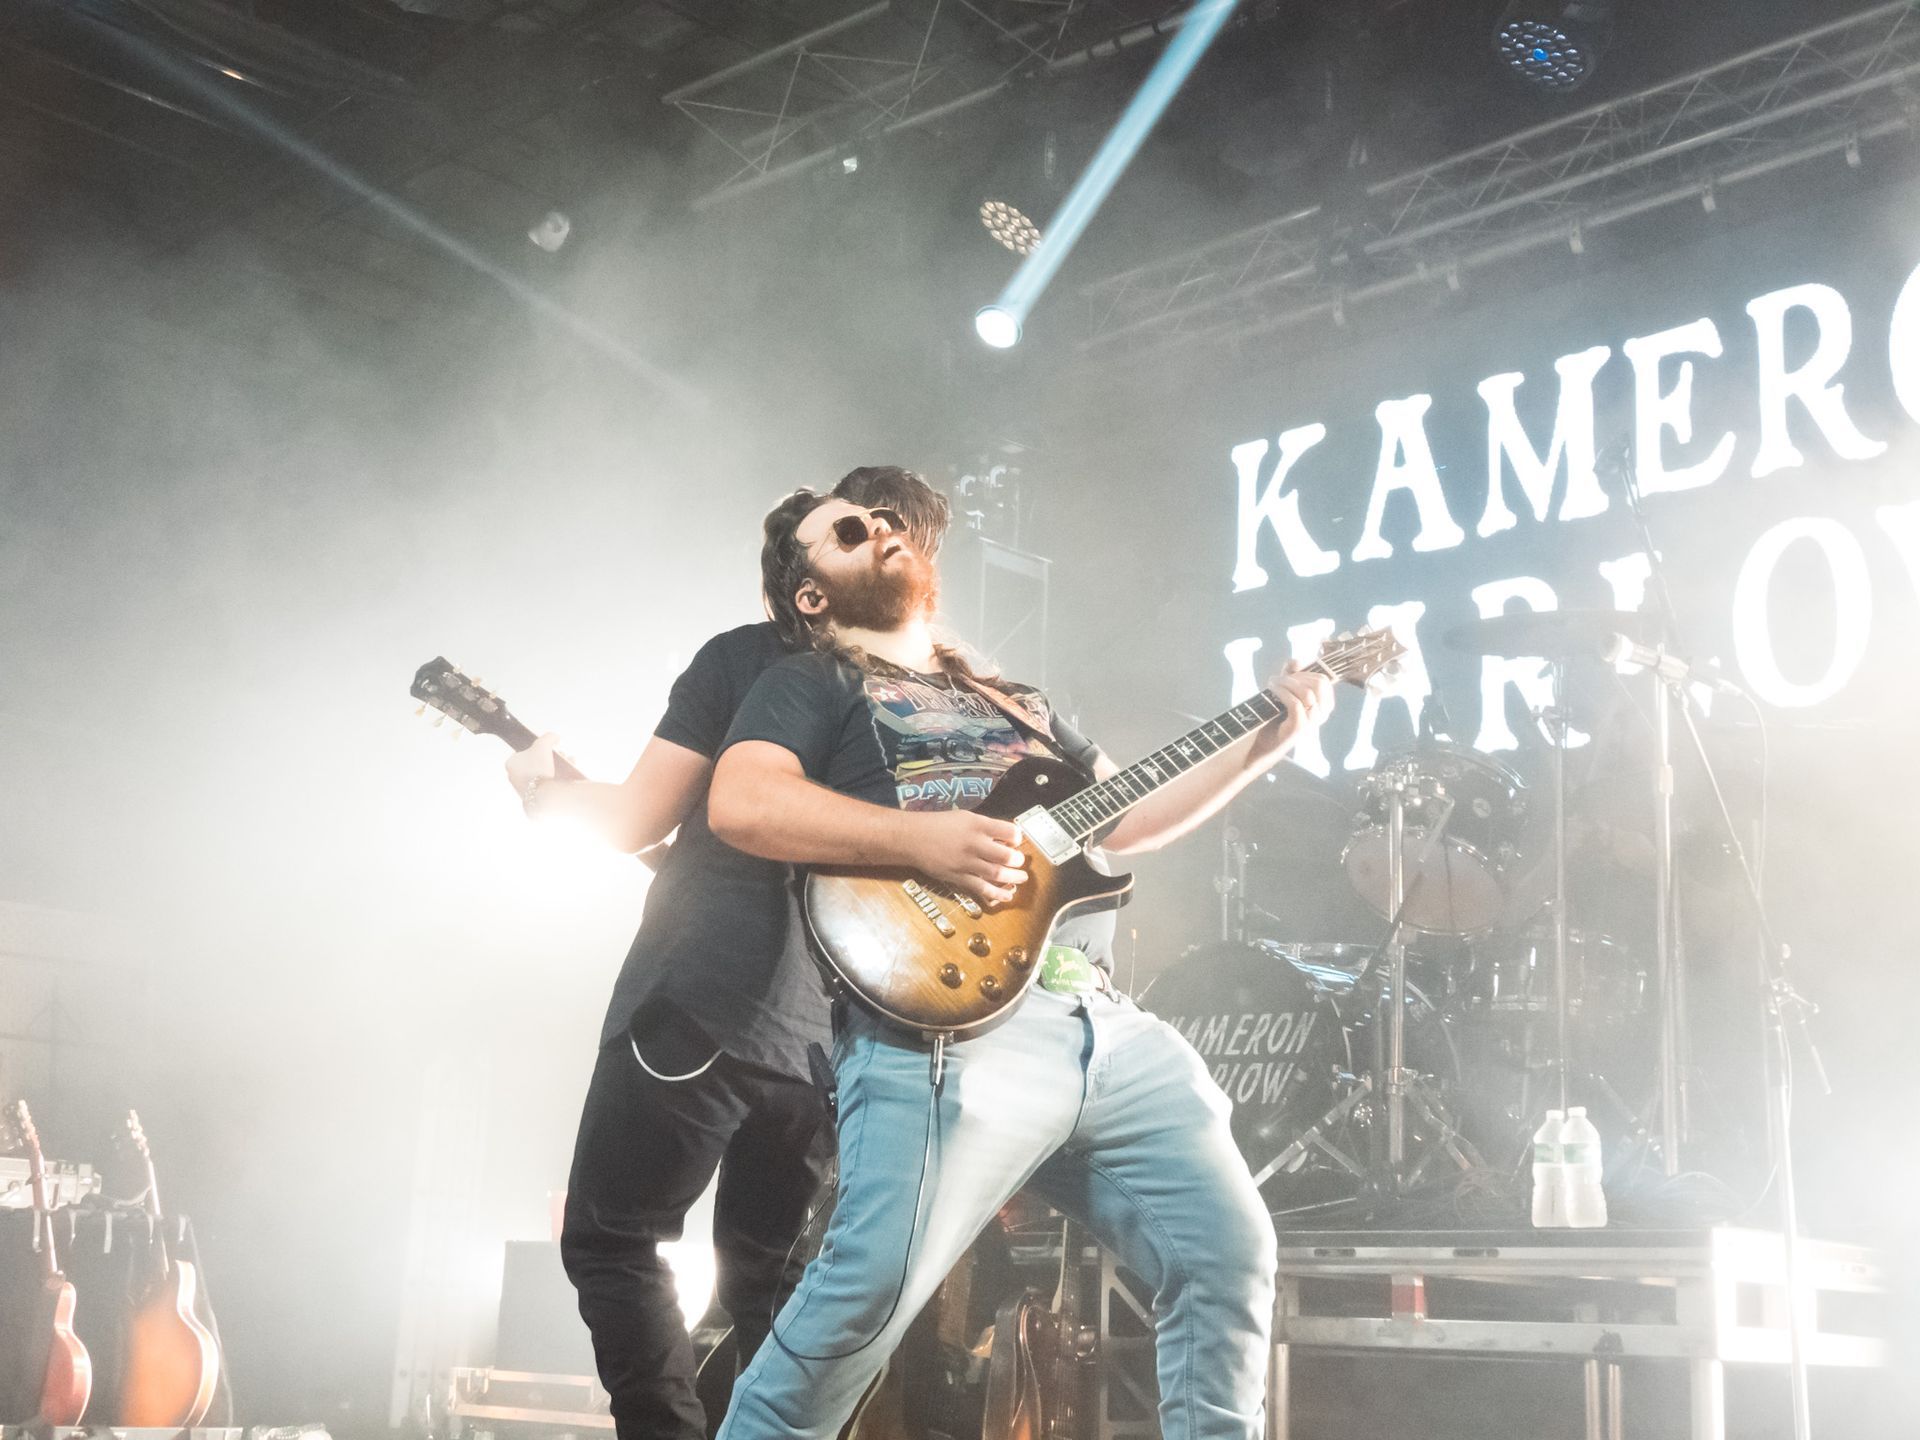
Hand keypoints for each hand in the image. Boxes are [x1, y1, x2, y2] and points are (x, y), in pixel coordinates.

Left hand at [505, 732, 561, 800]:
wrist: (545, 793)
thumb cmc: (539, 768)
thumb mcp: (543, 744)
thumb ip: (549, 737)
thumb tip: (555, 737)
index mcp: (511, 764)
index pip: (523, 752)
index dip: (537, 748)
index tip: (548, 749)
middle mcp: (514, 777)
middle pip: (535, 762)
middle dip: (550, 758)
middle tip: (559, 755)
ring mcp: (524, 788)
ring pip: (542, 773)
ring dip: (556, 767)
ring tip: (567, 762)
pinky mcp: (535, 797)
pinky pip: (546, 784)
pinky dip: (556, 778)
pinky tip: (567, 774)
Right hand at [903, 809, 1027, 907]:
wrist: (912, 838)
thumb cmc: (939, 825)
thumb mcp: (965, 817)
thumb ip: (985, 827)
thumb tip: (1006, 838)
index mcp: (976, 824)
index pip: (1008, 831)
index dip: (1017, 838)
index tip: (1016, 841)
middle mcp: (973, 843)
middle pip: (1005, 855)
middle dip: (1017, 860)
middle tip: (1019, 861)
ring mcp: (966, 862)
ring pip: (997, 873)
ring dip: (1013, 877)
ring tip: (1022, 877)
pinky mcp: (958, 877)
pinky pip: (982, 888)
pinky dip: (997, 893)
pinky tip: (1008, 895)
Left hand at [1260, 660, 1335, 748]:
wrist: (1263, 744)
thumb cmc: (1275, 718)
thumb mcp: (1285, 692)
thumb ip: (1292, 675)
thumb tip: (1297, 661)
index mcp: (1324, 706)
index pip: (1323, 681)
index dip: (1305, 672)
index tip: (1289, 674)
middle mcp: (1322, 715)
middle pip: (1319, 684)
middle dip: (1297, 677)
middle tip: (1278, 679)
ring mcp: (1312, 722)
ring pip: (1307, 692)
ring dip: (1287, 682)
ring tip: (1272, 682)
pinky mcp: (1300, 727)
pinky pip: (1295, 703)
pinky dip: (1282, 692)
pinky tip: (1271, 689)